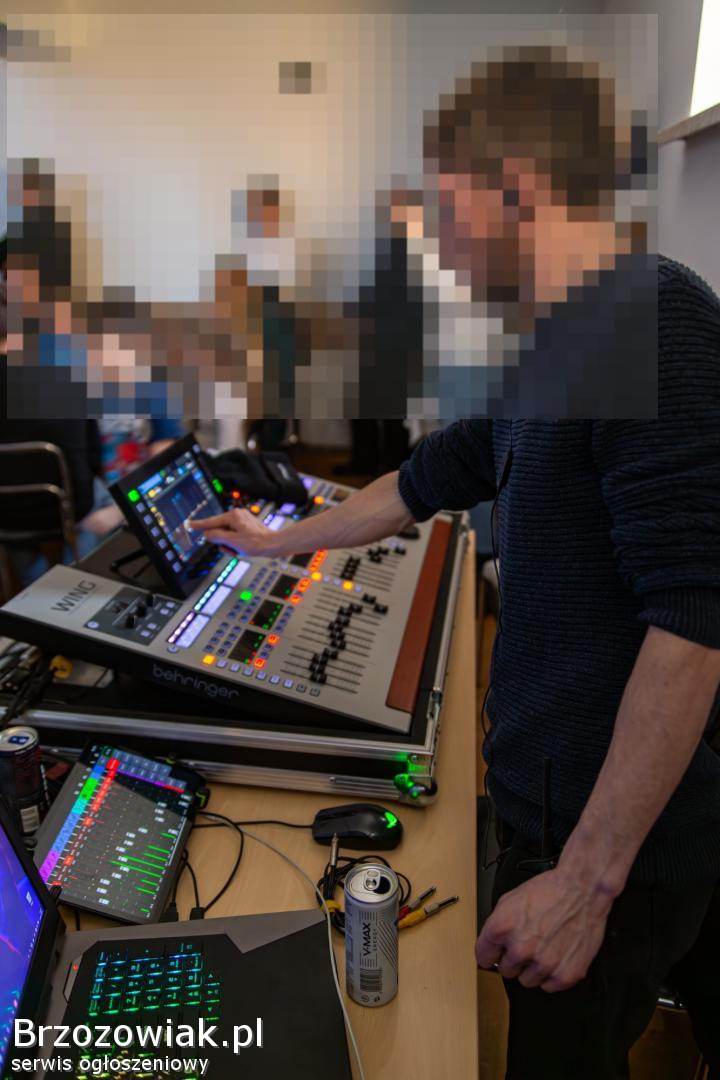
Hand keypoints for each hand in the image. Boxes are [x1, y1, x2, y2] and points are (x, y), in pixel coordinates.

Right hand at [188, 508, 273, 555]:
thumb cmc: (256, 543)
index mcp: (232, 516)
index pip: (211, 522)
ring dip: (230, 545)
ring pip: (226, 534)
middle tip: (232, 549)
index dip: (198, 525)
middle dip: (223, 542)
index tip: (188, 524)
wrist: (274, 544)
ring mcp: (242, 520)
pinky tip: (243, 548)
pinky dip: (235, 543)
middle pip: (219, 530)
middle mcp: (237, 515)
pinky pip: (234, 535)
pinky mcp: (246, 526)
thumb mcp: (232, 542)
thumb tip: (208, 534)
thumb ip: (217, 536)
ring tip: (240, 550)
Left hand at [475, 866, 612, 992]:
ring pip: (527, 981)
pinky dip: (552, 974)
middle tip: (528, 944)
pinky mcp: (565, 974)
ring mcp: (543, 964)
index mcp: (502, 929)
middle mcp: (520, 949)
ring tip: (544, 948)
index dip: (490, 954)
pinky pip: (549, 986)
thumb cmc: (549, 891)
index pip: (483, 957)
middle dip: (514, 959)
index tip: (496, 954)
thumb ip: (496, 926)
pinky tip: (557, 955)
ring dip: (533, 969)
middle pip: (506, 971)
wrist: (582, 889)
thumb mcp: (510, 900)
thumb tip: (490, 947)